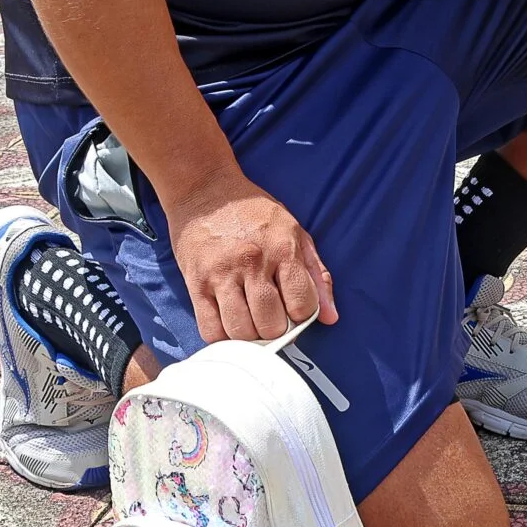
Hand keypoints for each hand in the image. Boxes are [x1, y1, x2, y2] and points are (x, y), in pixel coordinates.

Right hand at [163, 164, 337, 342]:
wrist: (205, 190)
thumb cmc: (254, 214)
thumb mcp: (295, 233)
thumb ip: (317, 276)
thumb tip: (331, 317)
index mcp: (282, 250)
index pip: (303, 306)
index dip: (302, 316)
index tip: (294, 310)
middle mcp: (252, 263)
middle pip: (271, 325)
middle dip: (275, 329)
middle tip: (271, 318)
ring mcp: (221, 275)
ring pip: (240, 332)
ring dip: (249, 336)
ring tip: (250, 321)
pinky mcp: (196, 284)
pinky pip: (210, 329)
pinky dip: (222, 337)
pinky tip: (228, 323)